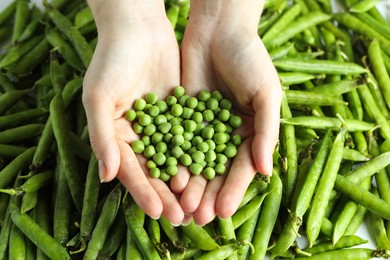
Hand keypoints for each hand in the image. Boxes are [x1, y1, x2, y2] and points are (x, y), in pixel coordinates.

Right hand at [82, 1, 184, 224]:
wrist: (138, 27)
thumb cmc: (111, 60)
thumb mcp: (100, 97)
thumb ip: (102, 137)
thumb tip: (107, 177)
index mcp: (117, 136)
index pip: (131, 170)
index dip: (143, 192)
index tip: (157, 211)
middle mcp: (140, 135)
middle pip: (155, 170)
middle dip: (168, 194)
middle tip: (182, 217)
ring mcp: (162, 124)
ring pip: (175, 157)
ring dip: (186, 180)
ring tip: (198, 203)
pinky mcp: (181, 112)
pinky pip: (191, 136)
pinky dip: (199, 153)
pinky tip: (210, 170)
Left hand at [173, 4, 282, 224]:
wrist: (219, 29)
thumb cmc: (250, 59)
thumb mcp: (266, 94)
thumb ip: (266, 132)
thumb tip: (266, 172)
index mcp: (250, 133)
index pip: (241, 169)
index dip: (232, 190)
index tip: (221, 212)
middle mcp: (226, 134)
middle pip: (216, 171)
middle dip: (207, 194)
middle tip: (196, 218)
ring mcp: (203, 126)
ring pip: (194, 160)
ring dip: (189, 184)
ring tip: (180, 204)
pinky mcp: (183, 115)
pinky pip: (177, 141)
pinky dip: (172, 158)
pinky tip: (166, 176)